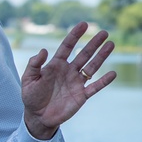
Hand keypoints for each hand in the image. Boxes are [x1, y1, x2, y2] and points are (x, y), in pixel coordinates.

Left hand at [20, 21, 115, 139]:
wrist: (38, 117)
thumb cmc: (31, 97)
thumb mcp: (28, 80)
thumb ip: (34, 65)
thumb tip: (43, 50)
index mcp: (55, 65)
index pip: (67, 47)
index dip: (75, 36)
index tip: (83, 24)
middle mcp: (68, 71)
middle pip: (84, 54)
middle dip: (93, 43)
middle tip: (104, 32)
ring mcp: (76, 83)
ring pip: (92, 67)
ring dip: (101, 57)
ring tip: (111, 44)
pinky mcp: (81, 96)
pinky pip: (95, 87)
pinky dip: (104, 81)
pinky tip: (113, 73)